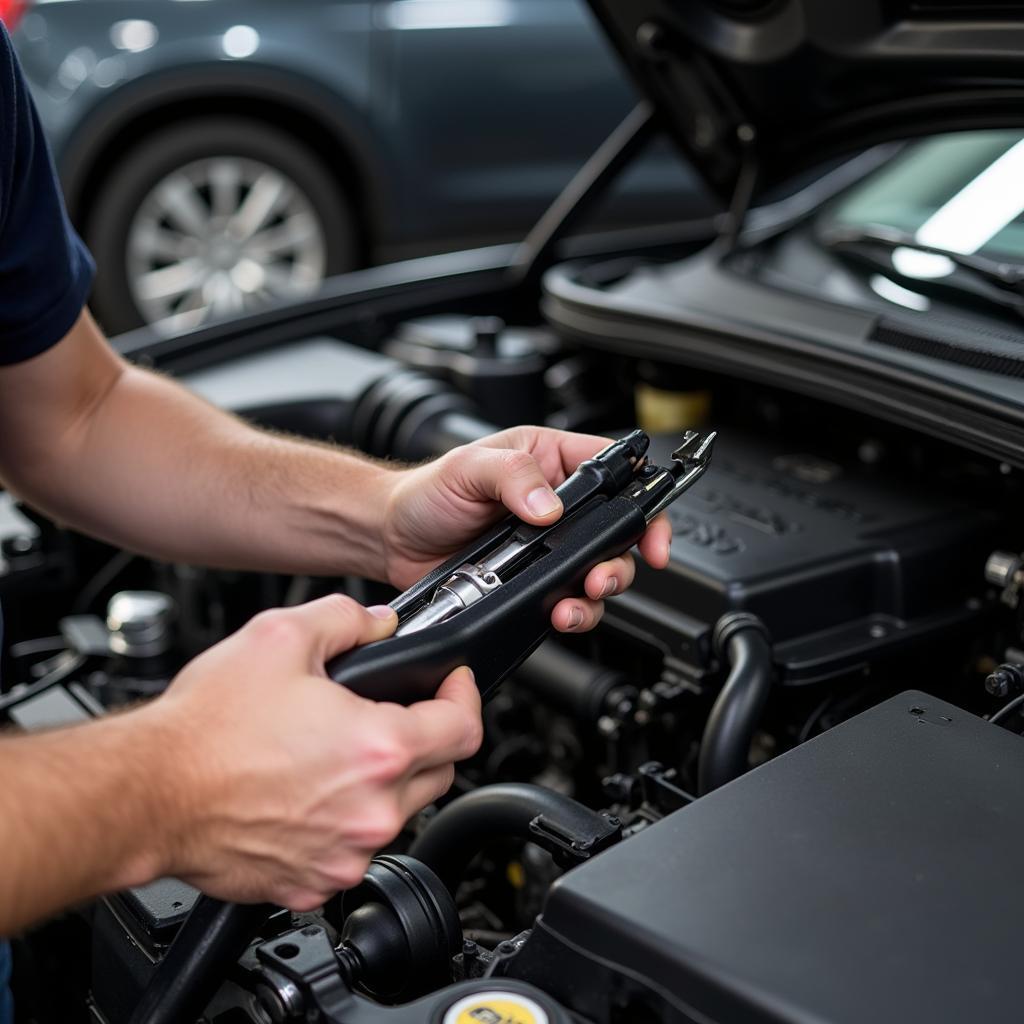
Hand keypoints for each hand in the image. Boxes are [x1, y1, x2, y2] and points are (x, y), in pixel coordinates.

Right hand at [143, 596, 481, 909]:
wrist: (147, 794)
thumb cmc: (205, 729)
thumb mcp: (280, 637)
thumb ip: (345, 620)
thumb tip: (380, 623)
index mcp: (378, 748)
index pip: (465, 727)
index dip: (465, 695)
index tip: (453, 684)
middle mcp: (372, 809)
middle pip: (439, 771)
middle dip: (427, 736)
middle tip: (391, 712)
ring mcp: (345, 854)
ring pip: (399, 813)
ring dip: (386, 781)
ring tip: (339, 751)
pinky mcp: (314, 882)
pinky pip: (355, 850)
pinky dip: (347, 821)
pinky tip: (311, 793)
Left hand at [382, 426, 672, 632]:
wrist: (392, 536)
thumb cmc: (427, 491)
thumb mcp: (469, 467)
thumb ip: (513, 478)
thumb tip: (550, 506)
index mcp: (552, 462)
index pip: (616, 473)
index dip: (643, 499)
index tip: (650, 531)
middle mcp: (558, 505)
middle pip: (617, 533)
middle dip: (621, 560)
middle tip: (601, 575)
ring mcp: (548, 547)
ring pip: (598, 572)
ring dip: (598, 593)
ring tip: (578, 601)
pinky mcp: (532, 581)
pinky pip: (568, 599)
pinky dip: (572, 612)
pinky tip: (558, 614)